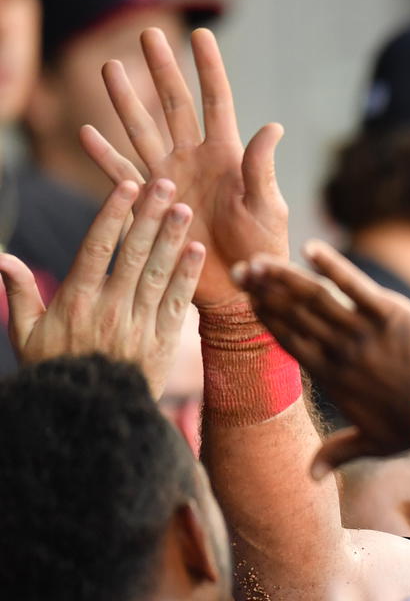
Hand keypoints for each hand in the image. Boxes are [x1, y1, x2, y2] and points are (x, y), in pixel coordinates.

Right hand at [0, 178, 204, 397]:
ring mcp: (139, 325)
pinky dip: (187, 276)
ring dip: (172, 239)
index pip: (96, 249)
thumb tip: (0, 256)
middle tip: (164, 183)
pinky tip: (198, 250)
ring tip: (183, 208)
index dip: (113, 215)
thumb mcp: (27, 333)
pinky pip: (178, 303)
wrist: (90, 416)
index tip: (125, 186)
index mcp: (76, 301)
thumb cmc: (55, 369)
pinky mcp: (162, 341)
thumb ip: (19, 292)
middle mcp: (110, 309)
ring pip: (159, 274)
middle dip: (149, 217)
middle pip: (133, 254)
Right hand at [82, 28, 286, 306]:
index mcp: (228, 156)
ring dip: (125, 101)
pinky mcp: (151, 205)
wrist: (240, 291)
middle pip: (174, 105)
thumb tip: (272, 126)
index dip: (209, 68)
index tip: (201, 33)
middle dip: (162, 69)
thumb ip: (262, 168)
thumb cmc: (263, 250)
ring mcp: (170, 180)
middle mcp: (196, 160)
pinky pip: (122, 176)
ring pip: (143, 130)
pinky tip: (87, 133)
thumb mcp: (269, 207)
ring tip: (110, 68)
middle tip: (147, 33)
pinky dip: (104, 157)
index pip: (217, 102)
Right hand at [234, 239, 409, 475]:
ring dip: (286, 277)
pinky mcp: (391, 314)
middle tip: (242, 271)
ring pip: (316, 298)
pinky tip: (312, 249)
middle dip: (265, 292)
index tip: (248, 300)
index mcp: (331, 376)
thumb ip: (337, 454)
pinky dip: (333, 266)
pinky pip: (355, 285)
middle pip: (294, 315)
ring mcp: (364, 330)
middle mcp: (340, 350)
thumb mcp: (372, 444)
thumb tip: (309, 478)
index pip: (289, 340)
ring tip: (263, 261)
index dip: (266, 318)